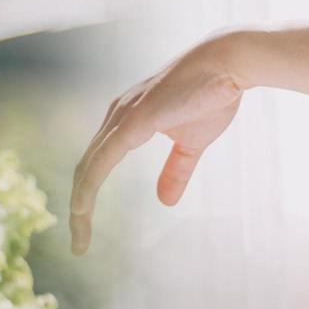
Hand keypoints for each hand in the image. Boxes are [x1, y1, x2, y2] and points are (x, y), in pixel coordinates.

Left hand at [70, 32, 252, 253]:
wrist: (230, 64)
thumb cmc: (213, 96)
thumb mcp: (192, 144)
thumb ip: (175, 170)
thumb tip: (164, 202)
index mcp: (127, 121)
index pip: (97, 164)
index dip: (87, 196)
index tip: (85, 229)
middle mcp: (117, 116)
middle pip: (85, 169)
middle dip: (78, 210)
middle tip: (78, 245)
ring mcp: (122, 117)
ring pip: (87, 168)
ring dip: (79, 207)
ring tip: (78, 241)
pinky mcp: (133, 120)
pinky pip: (102, 160)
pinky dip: (88, 187)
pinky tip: (80, 209)